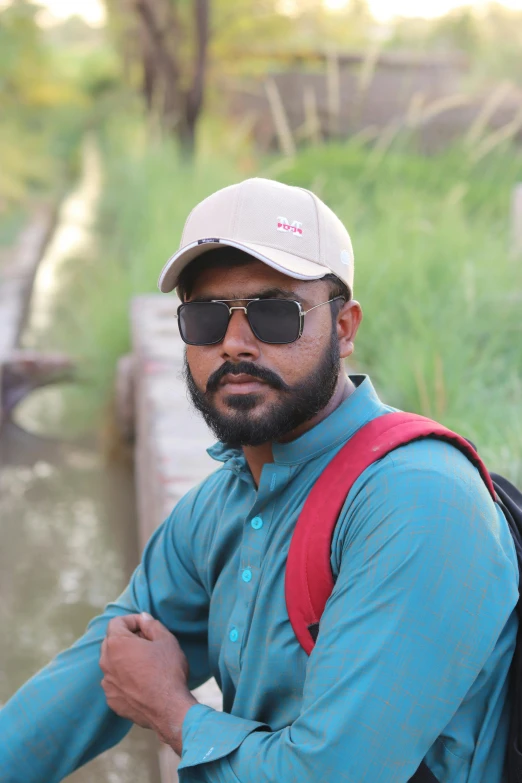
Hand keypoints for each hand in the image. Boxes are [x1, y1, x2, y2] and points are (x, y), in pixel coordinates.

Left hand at [100, 613, 197, 753]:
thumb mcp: (166, 640)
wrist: (169, 709)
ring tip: (145, 664)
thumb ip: (151, 624)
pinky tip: (142, 682)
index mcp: (116, 644)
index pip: (117, 622)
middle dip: (127, 638)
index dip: (132, 620)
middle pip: (111, 641)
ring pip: (112, 663)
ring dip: (124, 659)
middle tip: (147, 643)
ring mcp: (107, 683)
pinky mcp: (112, 700)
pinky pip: (115, 682)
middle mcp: (106, 662)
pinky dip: (124, 678)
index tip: (146, 626)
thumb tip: (143, 617)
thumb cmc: (168, 670)